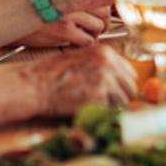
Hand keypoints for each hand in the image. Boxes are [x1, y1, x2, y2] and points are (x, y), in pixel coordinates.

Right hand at [17, 8, 110, 48]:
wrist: (12, 11)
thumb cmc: (33, 3)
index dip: (104, 9)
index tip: (101, 15)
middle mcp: (74, 1)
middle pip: (105, 13)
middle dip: (103, 23)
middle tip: (96, 28)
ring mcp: (70, 16)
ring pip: (99, 28)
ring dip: (95, 34)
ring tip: (86, 35)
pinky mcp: (63, 32)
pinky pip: (87, 41)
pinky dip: (85, 43)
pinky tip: (76, 42)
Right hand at [26, 45, 141, 117]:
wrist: (34, 84)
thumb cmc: (50, 73)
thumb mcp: (79, 58)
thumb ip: (100, 65)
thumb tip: (116, 79)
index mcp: (105, 53)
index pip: (129, 72)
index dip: (123, 84)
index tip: (117, 92)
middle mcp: (109, 65)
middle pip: (130, 87)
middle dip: (121, 97)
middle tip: (108, 104)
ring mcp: (105, 81)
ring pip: (123, 101)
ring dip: (112, 107)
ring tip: (94, 106)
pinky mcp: (98, 98)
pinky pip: (110, 110)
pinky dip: (101, 113)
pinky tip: (87, 109)